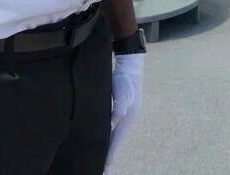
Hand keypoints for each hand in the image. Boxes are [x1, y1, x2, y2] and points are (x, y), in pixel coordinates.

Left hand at [106, 52, 144, 168]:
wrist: (129, 65)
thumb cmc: (126, 79)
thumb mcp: (123, 93)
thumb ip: (118, 108)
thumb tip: (112, 123)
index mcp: (128, 118)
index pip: (117, 140)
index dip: (111, 153)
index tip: (105, 167)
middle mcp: (126, 118)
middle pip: (116, 139)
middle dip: (109, 152)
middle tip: (101, 166)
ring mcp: (122, 113)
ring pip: (113, 133)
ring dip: (107, 143)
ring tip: (100, 154)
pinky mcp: (118, 107)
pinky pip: (110, 125)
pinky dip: (105, 132)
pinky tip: (99, 134)